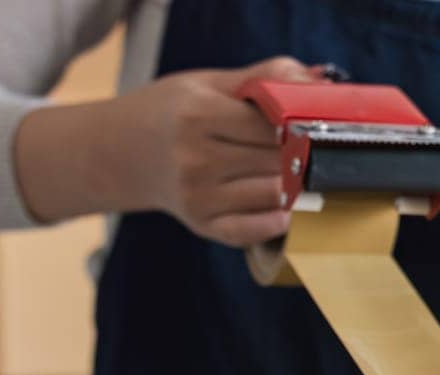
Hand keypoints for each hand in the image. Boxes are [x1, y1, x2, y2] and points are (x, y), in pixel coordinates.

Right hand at [15, 56, 315, 246]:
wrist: (119, 153)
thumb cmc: (171, 113)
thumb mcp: (207, 82)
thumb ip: (263, 78)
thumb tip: (319, 81)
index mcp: (198, 118)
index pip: (270, 125)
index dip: (299, 124)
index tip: (315, 124)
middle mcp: (196, 161)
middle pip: (275, 161)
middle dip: (302, 155)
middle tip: (317, 150)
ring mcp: (198, 198)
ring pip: (272, 195)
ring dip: (296, 187)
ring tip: (304, 174)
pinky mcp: (201, 225)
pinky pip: (251, 231)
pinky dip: (276, 221)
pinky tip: (287, 207)